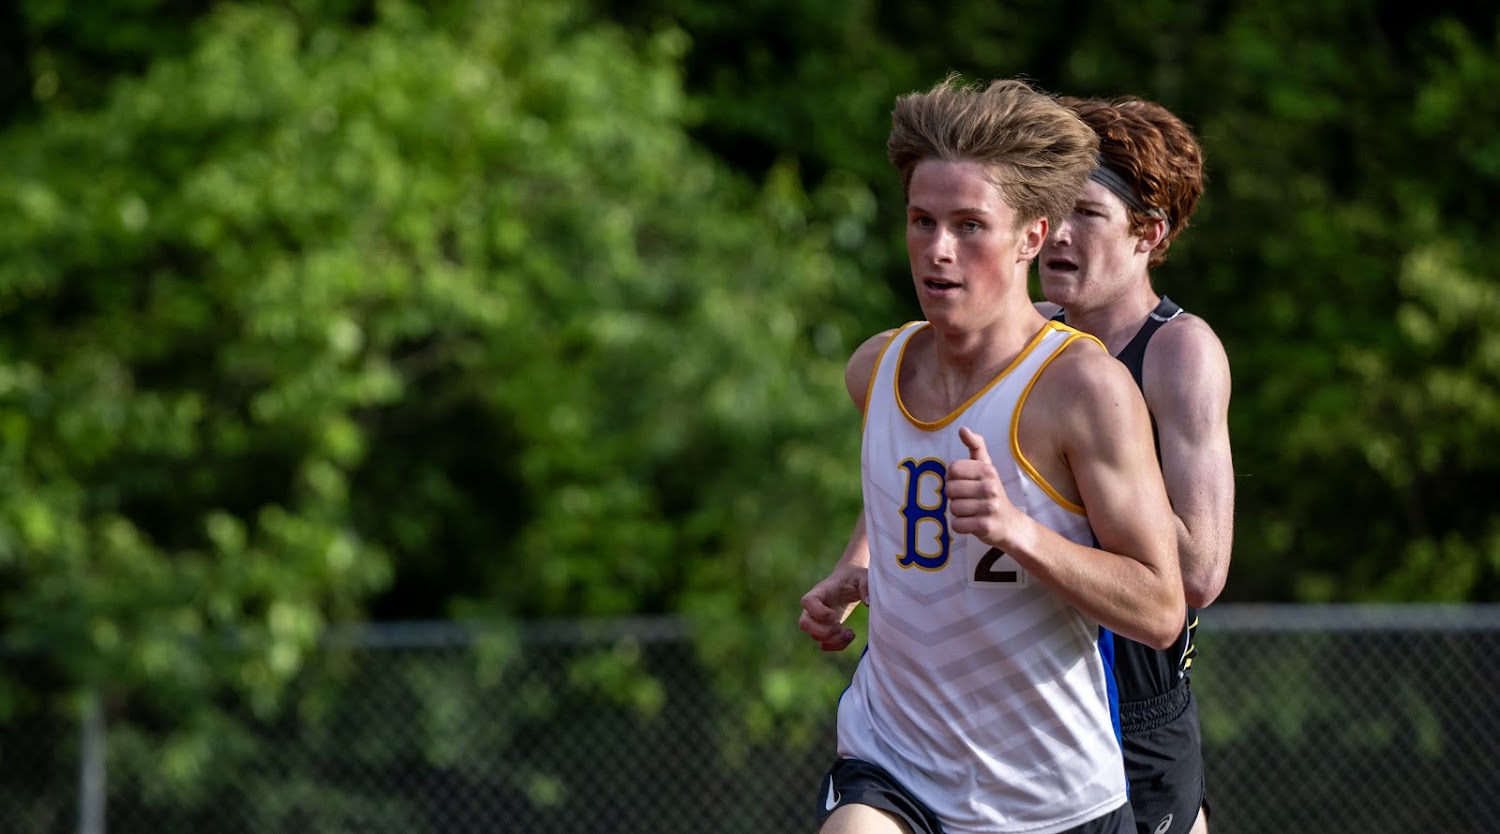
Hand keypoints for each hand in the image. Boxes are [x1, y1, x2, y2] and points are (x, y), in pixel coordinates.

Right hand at [798, 565, 868, 651]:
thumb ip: (865, 585)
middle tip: (841, 627)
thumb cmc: (854, 578)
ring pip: (815, 637)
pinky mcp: (824, 630)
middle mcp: (813, 607)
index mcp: (819, 591)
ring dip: (834, 640)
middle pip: (804, 623)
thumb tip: (868, 603)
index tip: (835, 616)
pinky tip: (849, 635)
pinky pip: (824, 645)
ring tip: (850, 632)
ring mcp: (816, 620)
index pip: (807, 602)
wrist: (849, 583)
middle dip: (825, 631)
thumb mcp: (863, 576)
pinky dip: (837, 646)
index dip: (819, 612)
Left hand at [947, 426, 1017, 544]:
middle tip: (969, 499)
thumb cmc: (992, 492)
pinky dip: (960, 525)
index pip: (953, 469)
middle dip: (955, 496)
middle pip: (950, 489)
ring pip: (952, 508)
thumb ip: (975, 446)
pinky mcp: (984, 526)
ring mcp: (989, 508)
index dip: (954, 477)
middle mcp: (990, 488)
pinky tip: (972, 522)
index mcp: (988, 470)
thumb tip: (963, 429)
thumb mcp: (987, 467)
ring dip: (958, 512)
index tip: (965, 483)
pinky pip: (957, 524)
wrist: (1010, 524)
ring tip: (972, 511)